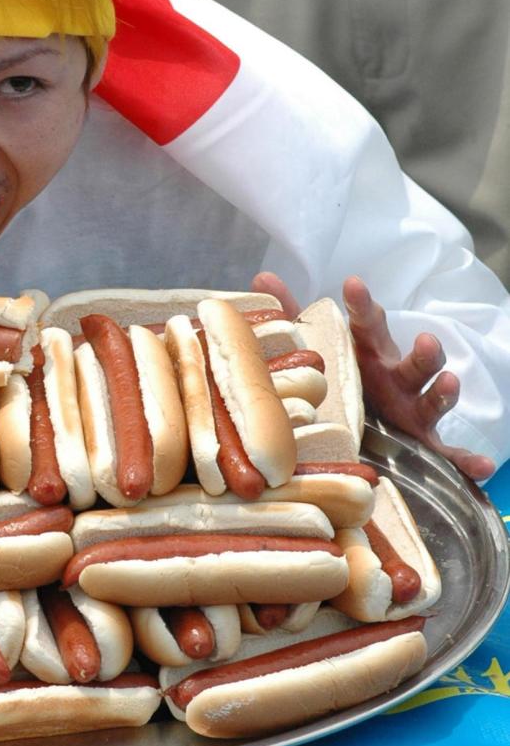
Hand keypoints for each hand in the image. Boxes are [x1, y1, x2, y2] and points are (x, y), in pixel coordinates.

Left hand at [251, 271, 494, 482]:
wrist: (356, 428)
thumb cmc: (341, 378)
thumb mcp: (315, 349)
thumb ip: (292, 316)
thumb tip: (262, 279)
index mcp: (368, 354)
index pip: (368, 325)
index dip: (362, 306)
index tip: (352, 285)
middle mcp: (394, 379)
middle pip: (412, 362)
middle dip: (423, 352)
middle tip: (426, 339)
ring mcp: (411, 410)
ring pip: (432, 400)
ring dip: (444, 392)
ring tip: (449, 383)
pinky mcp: (421, 443)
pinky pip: (447, 454)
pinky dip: (466, 460)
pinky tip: (481, 466)